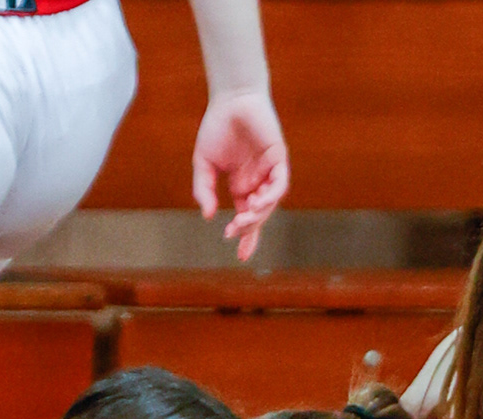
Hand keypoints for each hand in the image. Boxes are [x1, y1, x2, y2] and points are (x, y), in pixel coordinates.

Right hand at [192, 91, 288, 259]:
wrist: (231, 97)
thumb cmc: (217, 127)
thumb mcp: (203, 163)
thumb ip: (203, 189)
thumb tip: (207, 215)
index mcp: (241, 186)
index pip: (246, 218)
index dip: (246, 238)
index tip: (241, 256)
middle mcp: (257, 183)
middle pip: (258, 215)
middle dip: (248, 227)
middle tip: (234, 231)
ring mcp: (269, 172)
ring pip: (269, 203)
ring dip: (258, 214)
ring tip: (244, 218)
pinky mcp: (278, 159)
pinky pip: (279, 184)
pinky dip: (270, 196)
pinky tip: (257, 201)